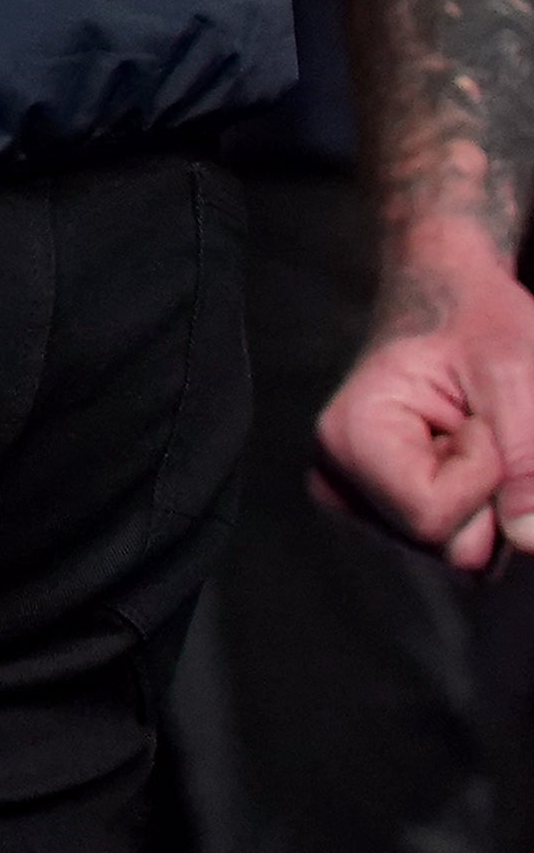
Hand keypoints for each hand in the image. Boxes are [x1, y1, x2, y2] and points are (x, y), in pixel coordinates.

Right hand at [324, 205, 533, 565]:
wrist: (449, 297)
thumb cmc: (474, 320)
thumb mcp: (514, 375)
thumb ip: (525, 460)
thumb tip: (530, 540)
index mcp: (349, 439)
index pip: (431, 517)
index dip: (483, 475)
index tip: (476, 419)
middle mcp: (338, 481)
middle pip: (448, 549)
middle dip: (491, 496)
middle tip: (479, 428)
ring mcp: (359, 502)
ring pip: (459, 555)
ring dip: (491, 502)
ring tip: (473, 439)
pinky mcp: (383, 513)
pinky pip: (456, 547)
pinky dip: (482, 508)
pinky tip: (465, 459)